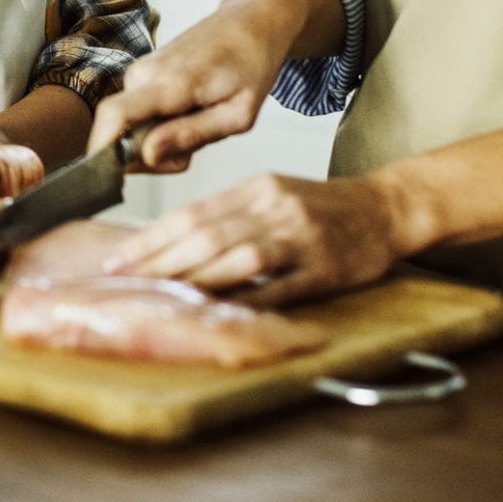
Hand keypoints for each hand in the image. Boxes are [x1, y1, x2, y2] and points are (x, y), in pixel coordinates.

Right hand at [87, 0, 306, 172]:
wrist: (251, 21)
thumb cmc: (252, 66)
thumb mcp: (238, 114)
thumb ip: (191, 135)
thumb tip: (147, 155)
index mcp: (172, 82)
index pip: (114, 115)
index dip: (101, 151)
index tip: (112, 179)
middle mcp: (144, 72)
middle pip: (121, 134)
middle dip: (151, 155)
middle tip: (194, 149)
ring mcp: (139, 69)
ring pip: (130, 126)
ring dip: (159, 139)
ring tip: (199, 121)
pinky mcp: (140, 71)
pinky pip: (136, 113)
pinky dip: (160, 123)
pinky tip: (189, 111)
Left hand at [101, 172, 401, 306]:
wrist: (384, 208)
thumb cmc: (319, 206)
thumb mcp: (271, 193)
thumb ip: (227, 213)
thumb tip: (172, 242)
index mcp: (255, 187)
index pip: (191, 213)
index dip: (150, 238)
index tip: (117, 258)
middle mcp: (274, 208)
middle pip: (207, 236)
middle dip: (159, 261)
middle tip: (123, 281)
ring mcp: (300, 239)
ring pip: (238, 260)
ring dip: (194, 281)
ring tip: (159, 298)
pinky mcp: (324, 270)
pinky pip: (278, 289)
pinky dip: (245, 302)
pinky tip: (218, 314)